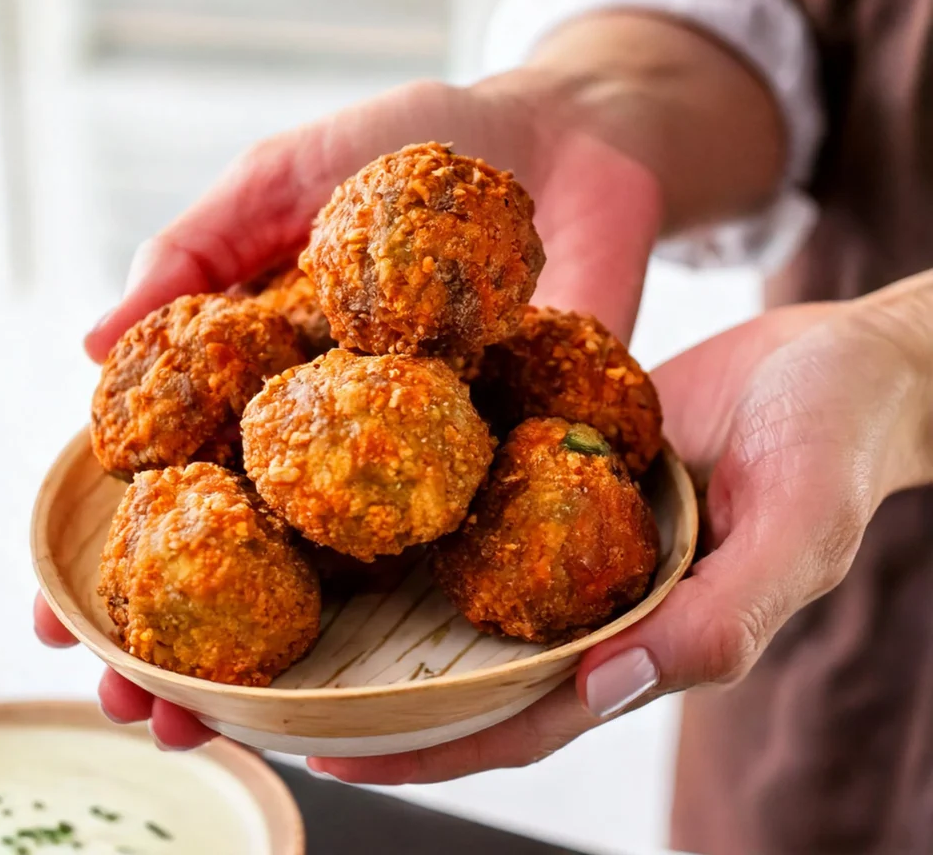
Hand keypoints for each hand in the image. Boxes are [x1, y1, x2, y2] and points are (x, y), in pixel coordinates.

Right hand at [33, 74, 663, 746]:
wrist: (569, 138)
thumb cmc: (415, 141)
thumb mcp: (288, 173)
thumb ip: (197, 246)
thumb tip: (91, 345)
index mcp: (277, 365)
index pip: (185, 469)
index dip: (126, 548)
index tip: (66, 622)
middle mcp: (345, 424)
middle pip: (262, 545)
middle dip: (204, 633)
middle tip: (152, 710)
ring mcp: (430, 448)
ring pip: (358, 565)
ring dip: (303, 652)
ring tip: (245, 727)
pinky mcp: (516, 450)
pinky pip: (472, 531)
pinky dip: (436, 593)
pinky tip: (397, 673)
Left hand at [307, 274, 932, 782]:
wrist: (834, 359)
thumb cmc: (834, 445)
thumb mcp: (795, 533)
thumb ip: (718, 620)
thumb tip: (608, 685)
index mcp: (647, 636)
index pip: (526, 714)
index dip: (434, 744)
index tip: (334, 750)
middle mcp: (597, 593)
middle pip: (473, 658)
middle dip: (381, 682)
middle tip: (275, 686)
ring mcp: (575, 529)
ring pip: (471, 579)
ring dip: (388, 596)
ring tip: (290, 597)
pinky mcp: (565, 462)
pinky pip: (488, 492)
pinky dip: (431, 504)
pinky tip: (365, 493)